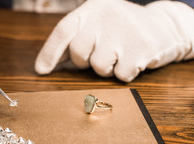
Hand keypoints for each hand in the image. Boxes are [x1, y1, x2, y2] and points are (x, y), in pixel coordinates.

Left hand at [35, 0, 193, 81]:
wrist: (163, 27)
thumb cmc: (121, 31)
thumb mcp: (96, 27)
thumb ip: (73, 42)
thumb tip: (44, 67)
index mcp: (92, 7)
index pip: (64, 30)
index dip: (50, 52)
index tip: (41, 71)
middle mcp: (106, 15)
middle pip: (79, 52)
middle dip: (85, 61)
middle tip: (102, 51)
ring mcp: (124, 30)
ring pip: (97, 66)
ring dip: (106, 68)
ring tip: (119, 53)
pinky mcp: (140, 47)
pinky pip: (119, 75)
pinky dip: (124, 73)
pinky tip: (133, 58)